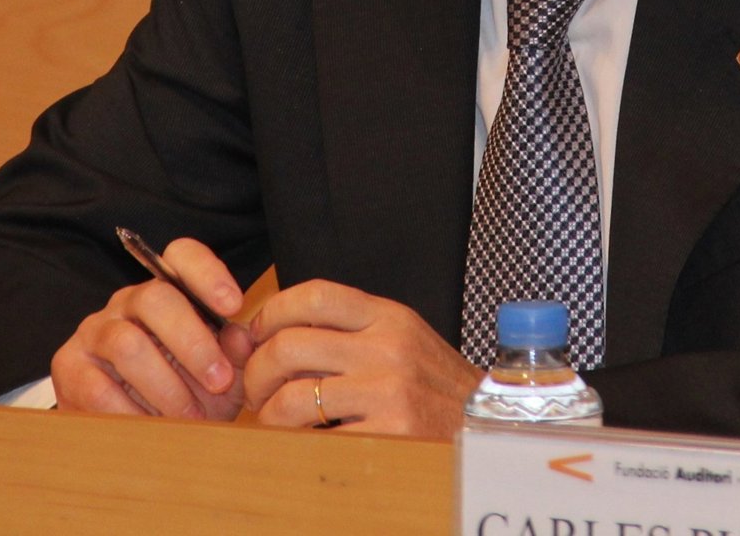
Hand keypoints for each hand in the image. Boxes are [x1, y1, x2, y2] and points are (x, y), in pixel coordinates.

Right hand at [52, 238, 253, 419]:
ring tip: (190, 415)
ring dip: (165, 386)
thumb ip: (236, 353)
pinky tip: (152, 429)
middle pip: (155, 299)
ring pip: (127, 345)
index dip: (208, 274)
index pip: (182, 256)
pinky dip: (131, 413)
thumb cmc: (188, 391)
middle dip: (193, 342)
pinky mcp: (69, 367)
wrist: (135, 433)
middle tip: (220, 380)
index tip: (234, 305)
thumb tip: (241, 340)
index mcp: (168, 288)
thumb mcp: (222, 372)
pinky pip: (98, 388)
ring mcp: (95, 331)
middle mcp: (128, 301)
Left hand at [244, 279, 482, 437]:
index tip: (256, 334)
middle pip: (290, 345)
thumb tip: (275, 334)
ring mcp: (388, 390)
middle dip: (256, 370)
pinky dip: (296, 444)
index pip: (314, 295)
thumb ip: (349, 331)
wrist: (486, 425)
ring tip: (271, 420)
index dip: (272, 313)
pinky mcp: (389, 434)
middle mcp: (387, 346)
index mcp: (388, 315)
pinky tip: (300, 444)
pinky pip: (318, 439)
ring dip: (268, 413)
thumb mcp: (400, 338)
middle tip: (254, 389)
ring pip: (294, 396)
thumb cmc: (435, 385)